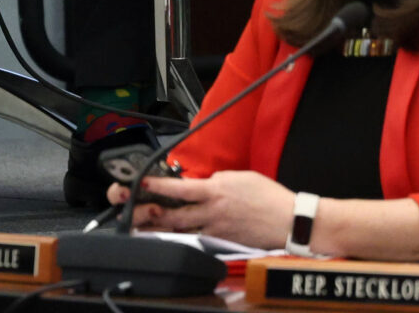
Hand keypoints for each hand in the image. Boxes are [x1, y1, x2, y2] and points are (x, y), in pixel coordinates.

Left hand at [112, 170, 298, 250]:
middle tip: (128, 205)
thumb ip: (215, 180)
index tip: (139, 182)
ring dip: (158, 227)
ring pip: (180, 230)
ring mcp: (215, 230)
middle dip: (147, 211)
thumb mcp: (238, 177)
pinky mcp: (222, 241)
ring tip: (137, 223)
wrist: (289, 221)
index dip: (156, 185)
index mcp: (215, 192)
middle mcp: (211, 212)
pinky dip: (182, 235)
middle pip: (172, 215)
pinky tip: (169, 235)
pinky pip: (197, 238)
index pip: (179, 189)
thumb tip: (200, 184)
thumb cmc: (268, 196)